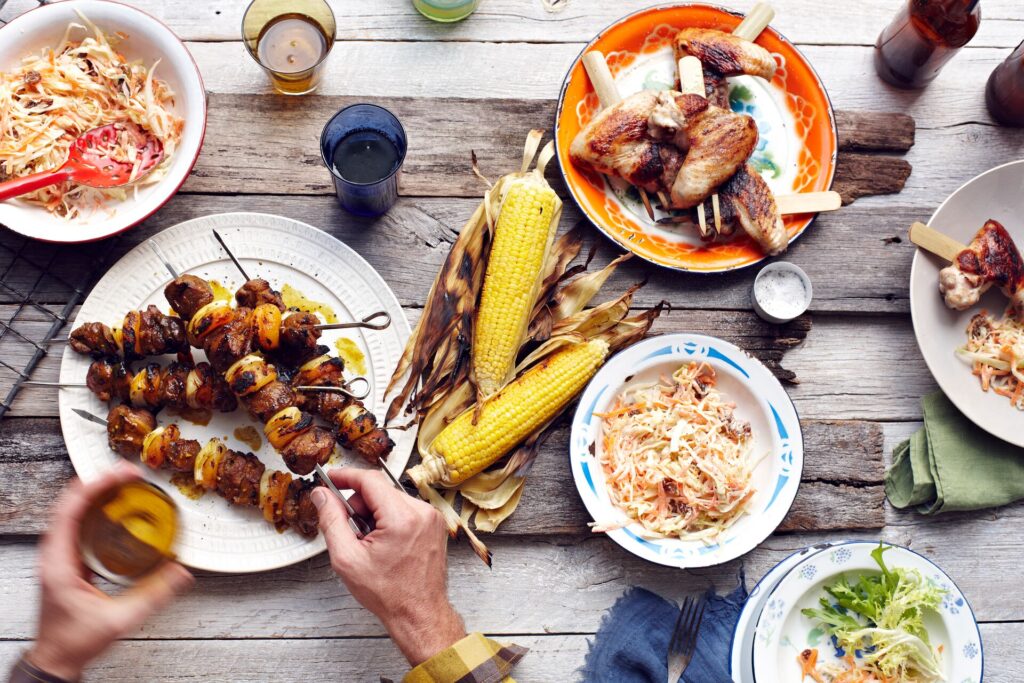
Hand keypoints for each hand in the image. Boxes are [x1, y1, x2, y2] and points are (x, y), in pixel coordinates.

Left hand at [27, 463, 193, 679]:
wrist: (57, 659)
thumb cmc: (75, 642)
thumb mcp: (119, 620)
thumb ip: (153, 595)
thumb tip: (181, 572)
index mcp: (58, 563)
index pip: (71, 511)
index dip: (95, 487)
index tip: (121, 475)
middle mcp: (53, 554)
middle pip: (70, 503)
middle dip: (99, 482)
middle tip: (129, 473)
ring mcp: (57, 555)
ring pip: (72, 510)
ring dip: (96, 493)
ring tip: (124, 483)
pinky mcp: (65, 559)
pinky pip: (77, 523)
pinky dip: (95, 509)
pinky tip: (115, 508)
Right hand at [312, 469, 465, 665]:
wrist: (419, 613)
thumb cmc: (388, 593)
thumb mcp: (347, 558)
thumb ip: (331, 520)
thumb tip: (321, 495)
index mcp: (402, 517)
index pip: (370, 479)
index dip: (346, 476)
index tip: (331, 478)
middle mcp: (421, 512)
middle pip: (380, 490)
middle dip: (360, 506)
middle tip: (352, 533)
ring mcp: (432, 517)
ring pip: (392, 499)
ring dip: (375, 514)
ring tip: (371, 544)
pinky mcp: (435, 523)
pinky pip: (405, 509)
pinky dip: (390, 520)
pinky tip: (386, 544)